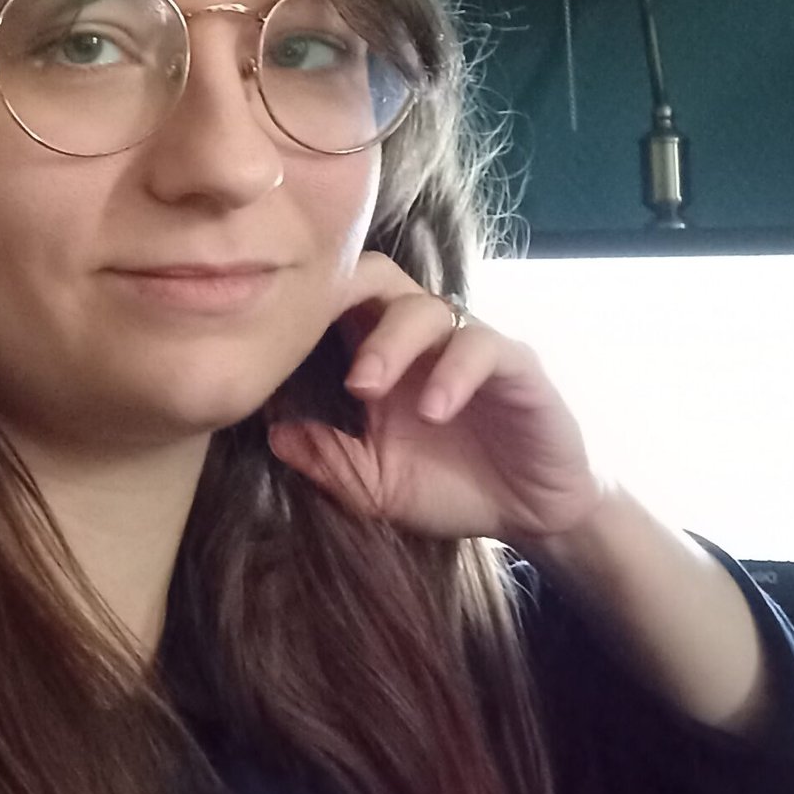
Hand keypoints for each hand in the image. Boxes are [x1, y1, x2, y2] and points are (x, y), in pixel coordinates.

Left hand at [265, 250, 609, 542]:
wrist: (529, 514)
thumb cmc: (448, 487)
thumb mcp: (373, 486)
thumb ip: (327, 460)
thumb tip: (270, 434)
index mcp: (381, 353)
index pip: (340, 297)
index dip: (305, 299)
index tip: (264, 324)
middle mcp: (422, 338)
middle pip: (377, 279)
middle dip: (342, 299)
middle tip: (307, 343)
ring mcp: (469, 345)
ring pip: (427, 307)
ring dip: (389, 342)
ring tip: (364, 388)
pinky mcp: (518, 366)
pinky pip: (483, 348)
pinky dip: (453, 373)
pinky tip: (434, 410)